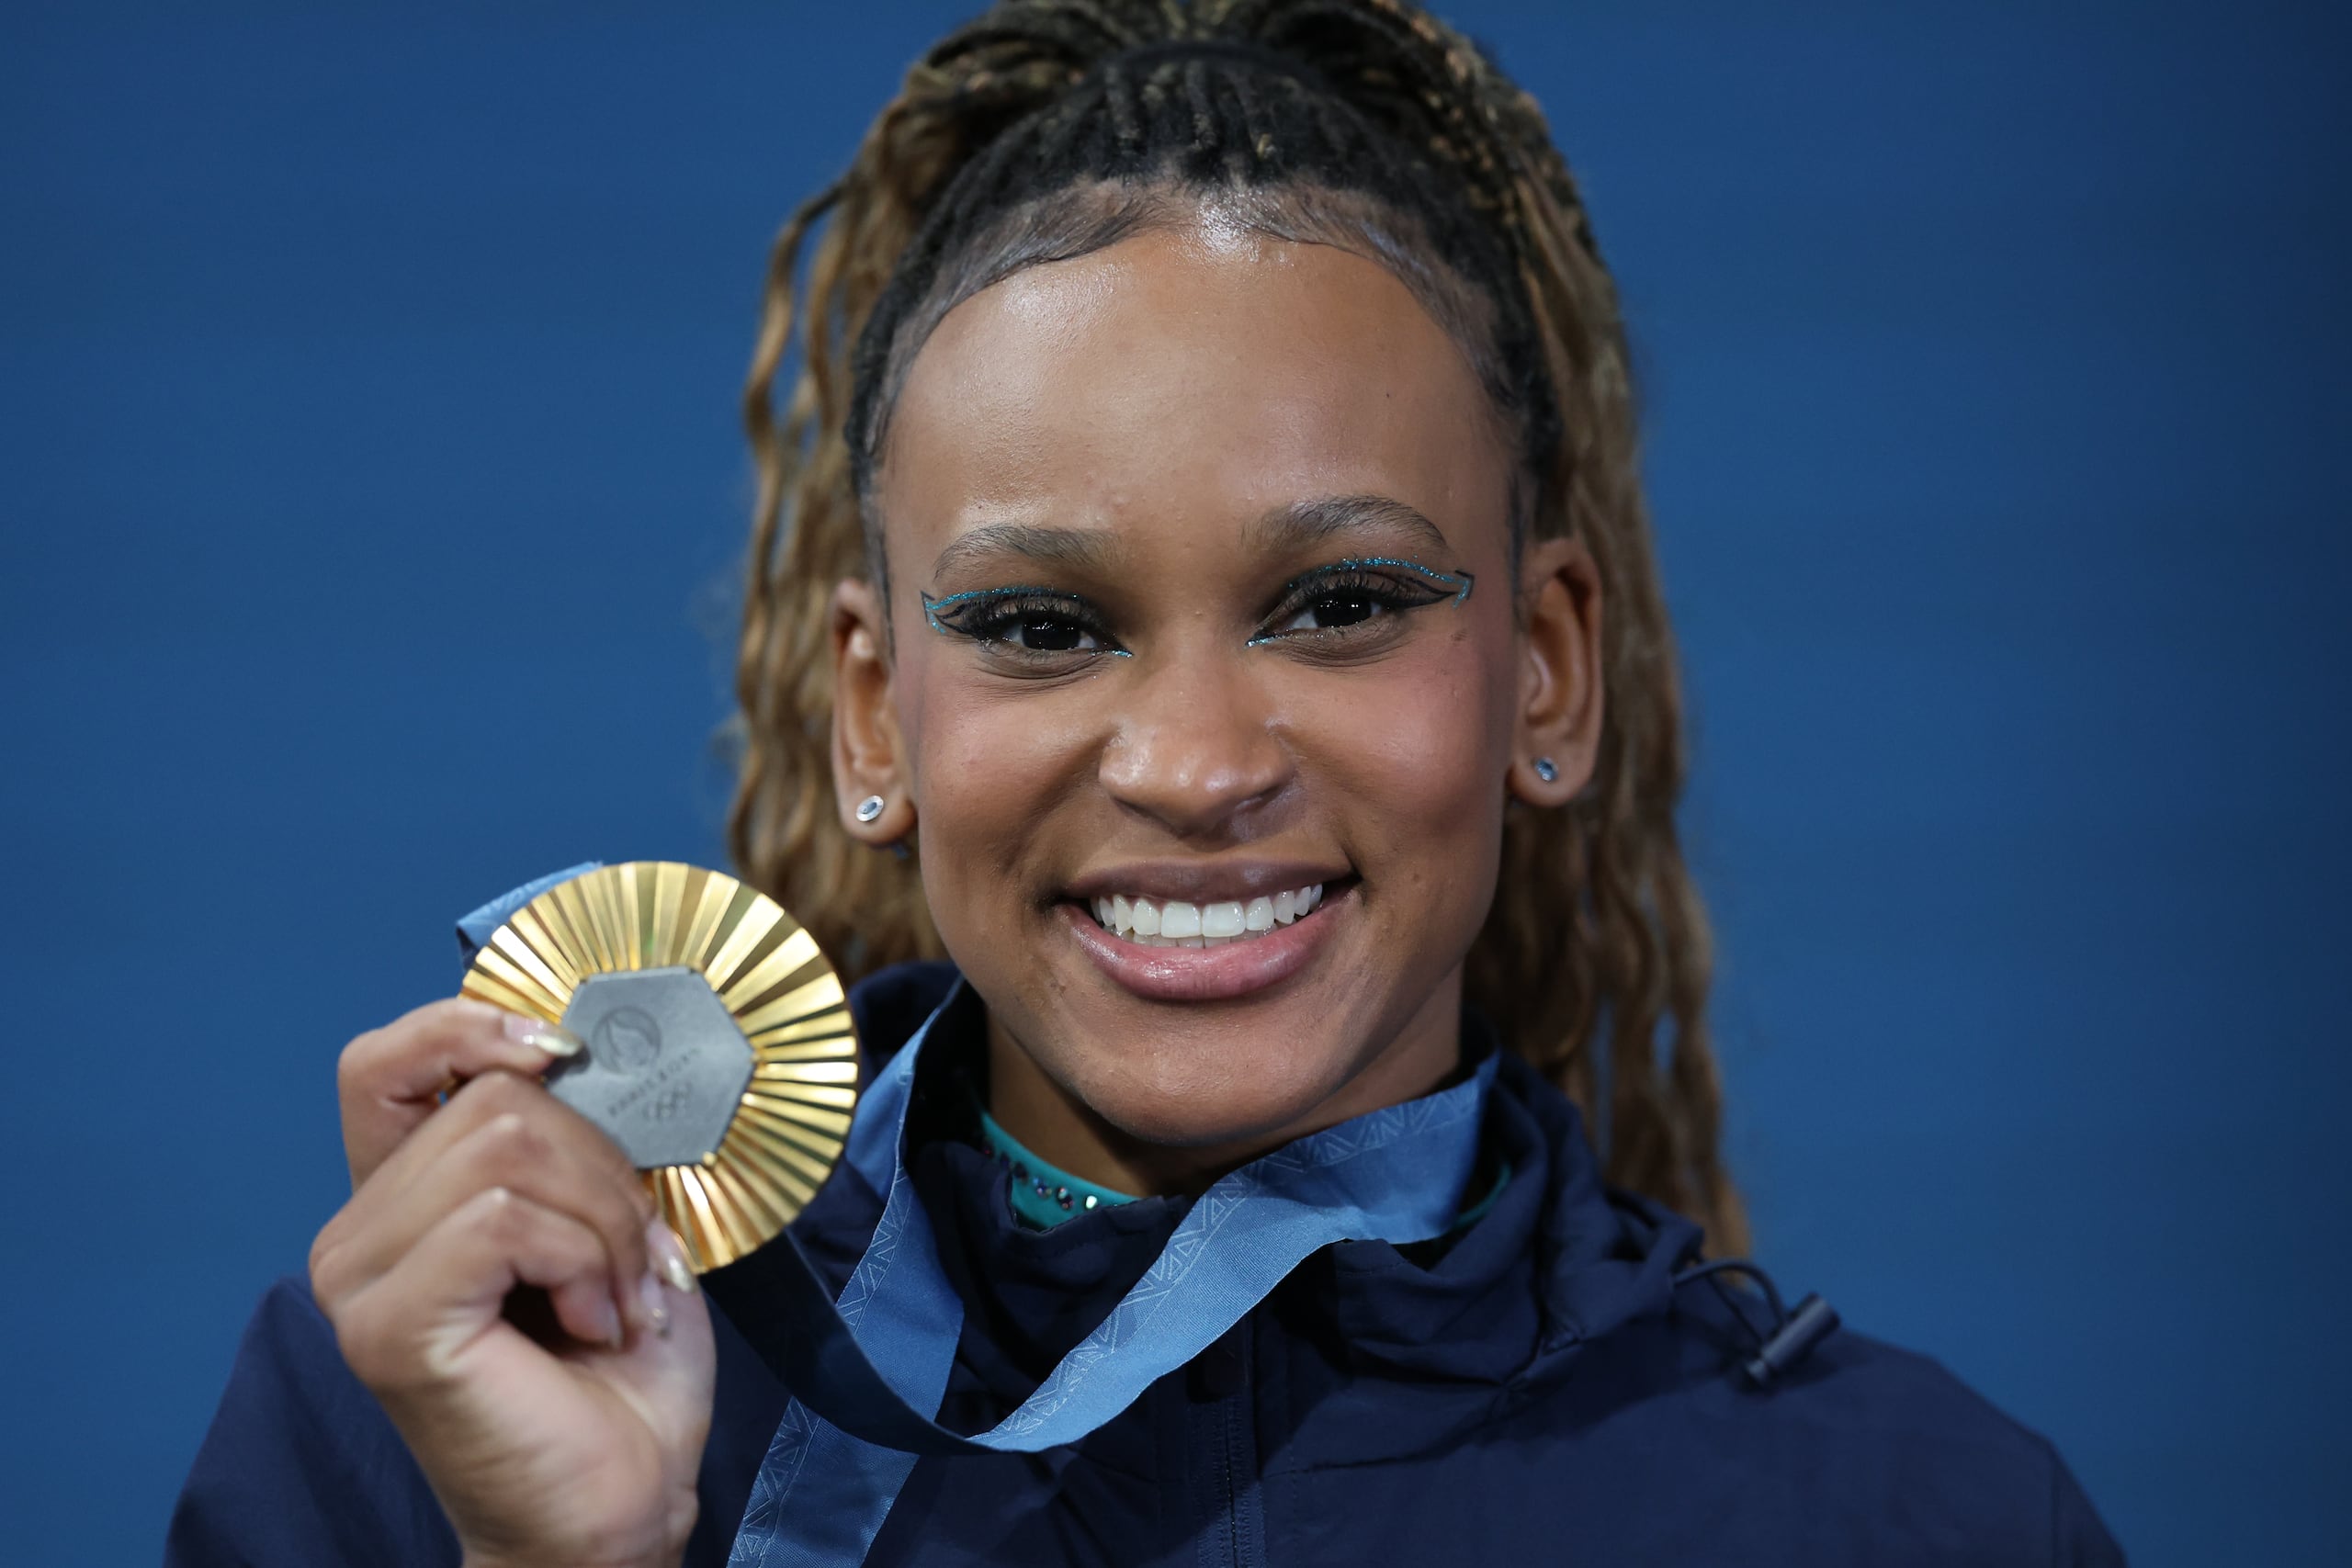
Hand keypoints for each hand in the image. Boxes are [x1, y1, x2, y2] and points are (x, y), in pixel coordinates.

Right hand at [312, 1003, 714, 1567]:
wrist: (619, 1502)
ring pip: (506, 1147)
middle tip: (635, 1260)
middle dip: (602, 1168)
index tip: (558, 1051)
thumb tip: (577, 1056)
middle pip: (493, 1100)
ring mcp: (359, 1282)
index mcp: (401, 1200)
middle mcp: (356, 1235)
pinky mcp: (388, 1326)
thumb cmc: (620, 1372)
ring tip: (617, 1297)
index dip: (467, 1026)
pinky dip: (582, 1259)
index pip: (383, 1061)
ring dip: (604, 1220)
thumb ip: (565, 1140)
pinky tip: (592, 1321)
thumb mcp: (604, 1220)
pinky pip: (502, 1220)